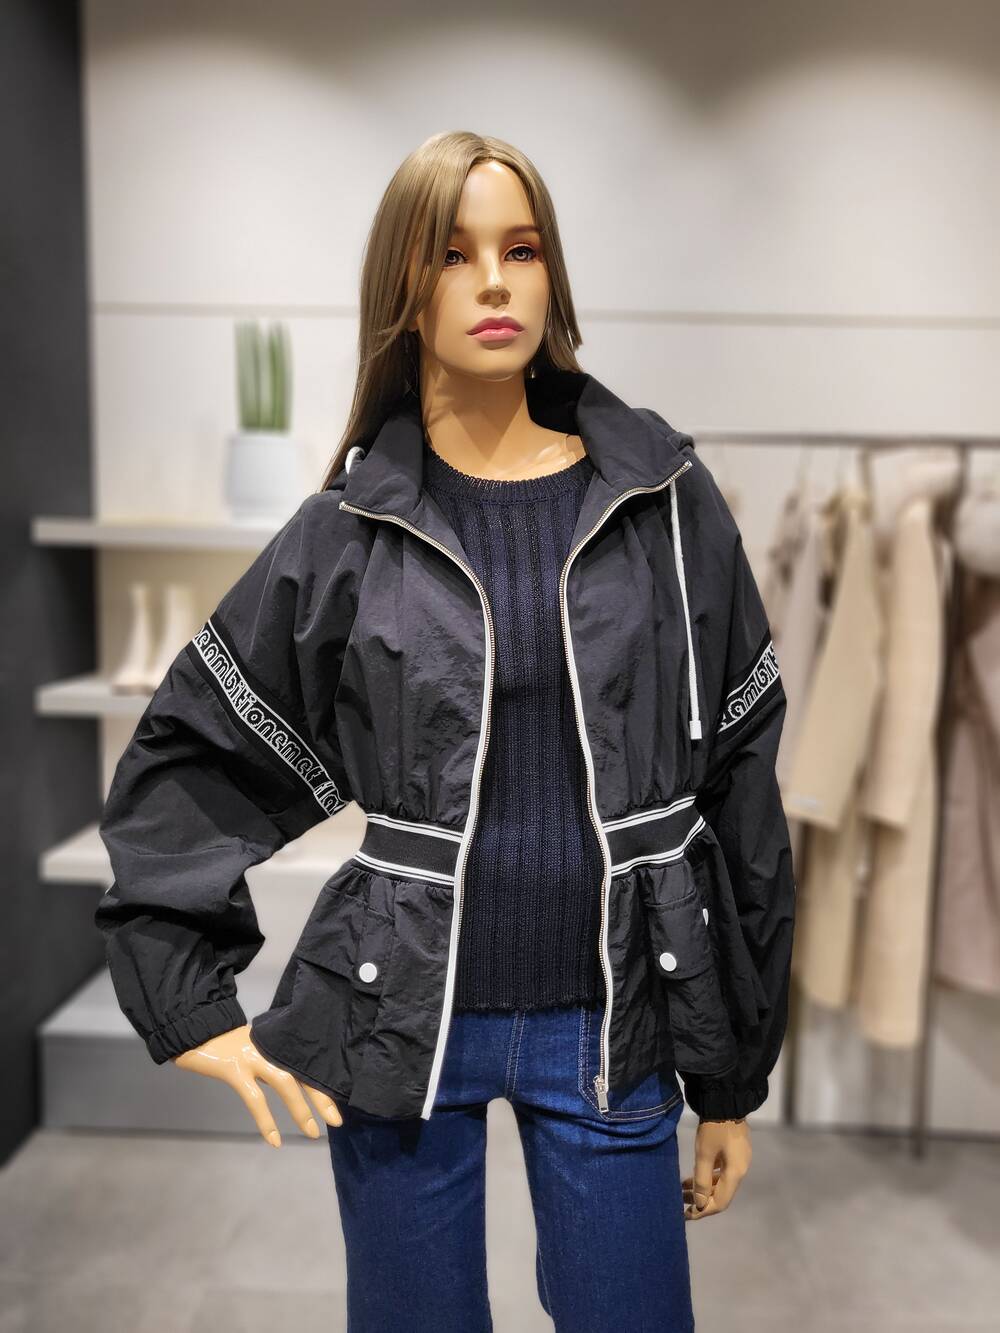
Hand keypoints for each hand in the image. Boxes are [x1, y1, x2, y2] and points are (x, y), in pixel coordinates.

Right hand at [171, 1023, 342, 1145]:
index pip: (307, 1062)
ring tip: (312, 1132)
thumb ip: (275, 1058)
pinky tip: (274, 1140)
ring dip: (300, 1110)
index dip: (324, 1082)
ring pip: (285, 1083)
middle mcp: (271, 1047)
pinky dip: (266, 1121)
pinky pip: (254, 1099)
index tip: (338, 1102)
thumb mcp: (257, 1046)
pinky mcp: (235, 1069)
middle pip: (303, 1071)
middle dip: (322, 1098)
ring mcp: (253, 1057)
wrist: (196, 1029)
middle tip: (337, 1121)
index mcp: (278, 1041)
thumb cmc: (227, 1041)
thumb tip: (296, 1080)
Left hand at [682, 1117, 750, 1219]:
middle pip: (722, 1194)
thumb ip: (702, 1181)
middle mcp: (741, 1170)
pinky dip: (708, 1176)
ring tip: (682, 1188)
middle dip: (701, 1200)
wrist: (725, 1101)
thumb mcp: (704, 1154)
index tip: (687, 1214)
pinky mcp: (735, 1151)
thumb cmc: (713, 1129)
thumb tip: (700, 1204)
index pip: (721, 1202)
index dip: (704, 1210)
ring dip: (703, 1187)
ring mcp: (739, 1160)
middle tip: (681, 1201)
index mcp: (736, 1173)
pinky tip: (693, 1175)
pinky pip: (722, 1171)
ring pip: (721, 1182)